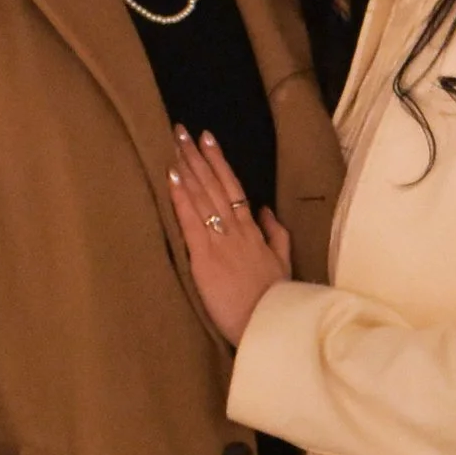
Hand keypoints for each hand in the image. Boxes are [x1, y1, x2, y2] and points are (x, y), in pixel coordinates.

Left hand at [166, 128, 293, 344]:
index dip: (219, 162)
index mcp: (253, 231)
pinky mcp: (205, 258)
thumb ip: (276, 234)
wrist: (271, 324)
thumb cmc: (276, 300)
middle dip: (197, 155)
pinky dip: (181, 196)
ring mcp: (221, 242)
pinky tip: (172, 176)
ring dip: (188, 167)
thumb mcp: (283, 263)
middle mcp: (236, 230)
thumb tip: (266, 210)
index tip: (208, 139)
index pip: (233, 188)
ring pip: (203, 196)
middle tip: (181, 129)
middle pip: (214, 185)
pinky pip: (191, 221)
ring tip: (174, 143)